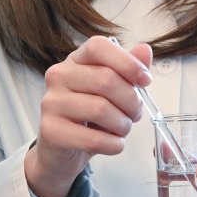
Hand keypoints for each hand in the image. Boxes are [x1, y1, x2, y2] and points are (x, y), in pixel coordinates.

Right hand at [25, 35, 154, 196]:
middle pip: (106, 79)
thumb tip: (144, 50)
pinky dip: (113, 144)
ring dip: (123, 125)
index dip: (127, 62)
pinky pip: (93, 139)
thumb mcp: (111, 91)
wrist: (61, 150)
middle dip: (132, 101)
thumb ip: (127, 70)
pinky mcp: (51, 131)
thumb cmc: (88, 118)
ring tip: (122, 130)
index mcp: (75, 61)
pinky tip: (114, 144)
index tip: (145, 81)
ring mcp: (51, 103)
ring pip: (100, 109)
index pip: (99, 46)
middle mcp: (59, 76)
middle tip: (135, 114)